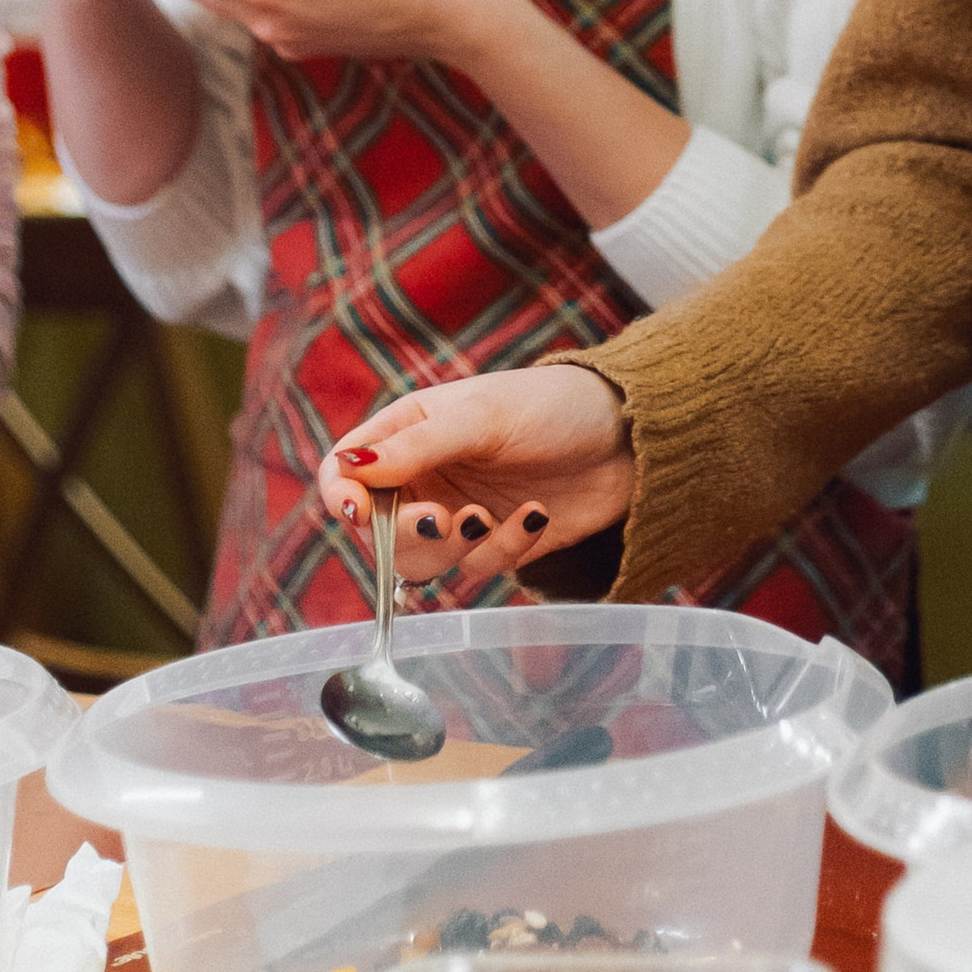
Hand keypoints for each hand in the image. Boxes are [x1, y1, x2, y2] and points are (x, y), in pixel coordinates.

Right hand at [318, 365, 634, 593]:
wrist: (629, 436)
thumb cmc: (553, 405)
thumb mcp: (481, 416)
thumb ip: (416, 447)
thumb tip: (347, 470)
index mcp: (408, 431)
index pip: (345, 470)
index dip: (342, 496)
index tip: (358, 512)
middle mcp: (425, 475)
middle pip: (378, 530)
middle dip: (405, 533)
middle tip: (438, 519)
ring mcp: (458, 512)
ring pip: (423, 560)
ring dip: (454, 546)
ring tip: (489, 516)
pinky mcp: (496, 543)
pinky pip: (477, 567)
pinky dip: (503, 548)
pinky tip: (535, 515)